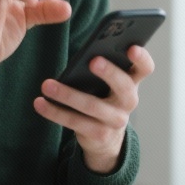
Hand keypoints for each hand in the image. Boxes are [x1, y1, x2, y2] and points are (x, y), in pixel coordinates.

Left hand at [34, 45, 154, 172]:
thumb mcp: (107, 82)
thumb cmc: (102, 97)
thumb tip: (85, 52)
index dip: (141, 58)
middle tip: (92, 61)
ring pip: (93, 106)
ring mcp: (116, 121)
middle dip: (110, 73)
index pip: (145, 68)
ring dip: (68, 95)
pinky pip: (75, 122)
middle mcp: (129, 101)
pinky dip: (55, 112)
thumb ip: (102, 66)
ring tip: (47, 85)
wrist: (104, 137)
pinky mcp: (99, 135)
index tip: (132, 47)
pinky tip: (40, 103)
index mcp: (133, 81)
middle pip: (124, 86)